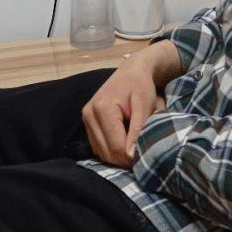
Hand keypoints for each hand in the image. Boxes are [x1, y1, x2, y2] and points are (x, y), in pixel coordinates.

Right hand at [81, 40, 181, 167]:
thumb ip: (137, 129)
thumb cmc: (141, 86)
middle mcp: (89, 114)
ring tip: (134, 151)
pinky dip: (111, 151)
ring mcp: (86, 118)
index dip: (131, 157)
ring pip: (100, 152)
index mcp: (103, 108)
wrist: (131, 71)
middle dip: (124, 160)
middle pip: (106, 152)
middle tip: (142, 157)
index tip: (146, 158)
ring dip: (117, 158)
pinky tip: (124, 145)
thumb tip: (130, 155)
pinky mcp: (87, 122)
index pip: (115, 146)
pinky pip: (98, 146)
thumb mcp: (144, 105)